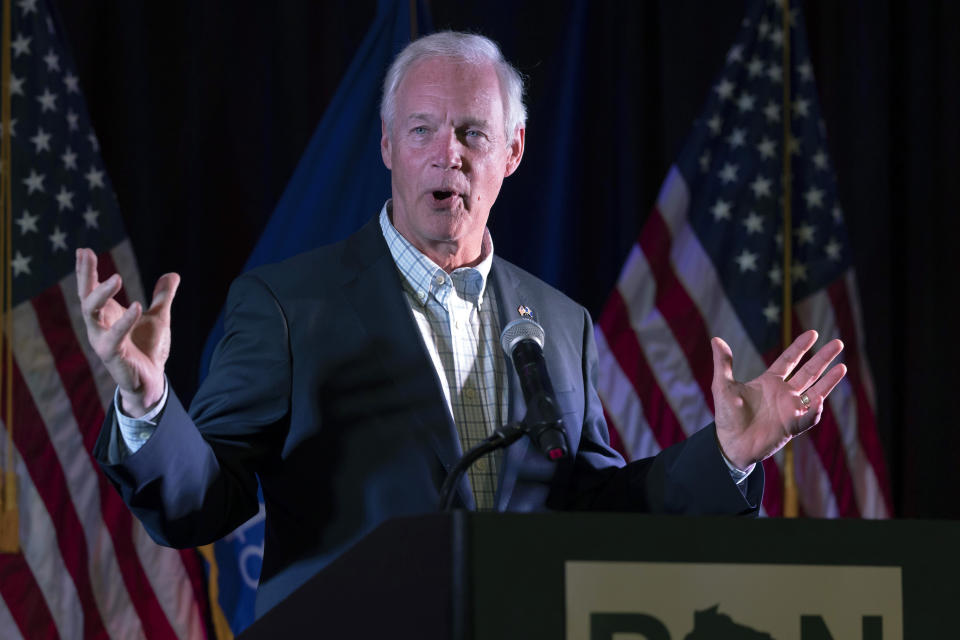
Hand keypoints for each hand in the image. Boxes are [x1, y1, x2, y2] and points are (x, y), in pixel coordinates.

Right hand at [76, 248, 179, 416]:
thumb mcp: (160, 318)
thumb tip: (172, 274)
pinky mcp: (112, 356)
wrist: (152, 381)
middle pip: (85, 296)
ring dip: (101, 294)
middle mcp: (99, 326)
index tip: (84, 249)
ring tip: (117, 278)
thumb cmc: (149, 349)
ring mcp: (102, 340)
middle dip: (85, 275)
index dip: (86, 270)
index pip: (91, 289)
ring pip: (91, 314)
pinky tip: (136, 306)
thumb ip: (163, 297)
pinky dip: (124, 322)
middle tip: (87, 253)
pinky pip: (113, 337)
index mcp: (107, 315)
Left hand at [711, 330, 846, 469]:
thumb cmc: (727, 415)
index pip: (789, 360)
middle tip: (839, 343)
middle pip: (808, 372)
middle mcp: (783, 393)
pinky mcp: (792, 426)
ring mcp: (790, 409)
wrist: (730, 444)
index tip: (814, 333)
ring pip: (815, 392)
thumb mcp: (722, 386)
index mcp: (769, 382)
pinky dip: (815, 410)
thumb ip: (723, 363)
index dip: (801, 347)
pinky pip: (808, 417)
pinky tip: (820, 400)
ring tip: (843, 366)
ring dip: (829, 380)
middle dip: (823, 358)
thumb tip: (716, 339)